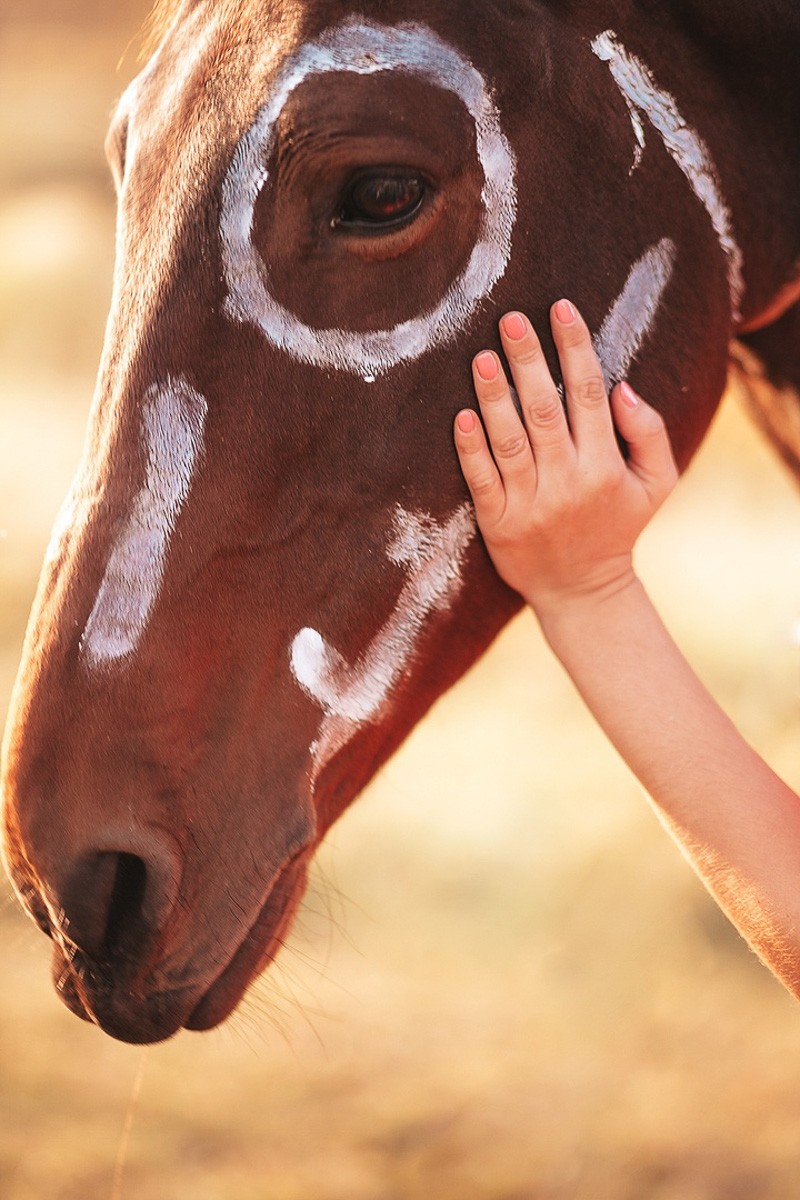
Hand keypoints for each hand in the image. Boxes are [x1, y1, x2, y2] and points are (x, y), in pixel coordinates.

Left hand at [454, 302, 677, 614]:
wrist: (582, 591)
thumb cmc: (618, 527)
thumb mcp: (657, 484)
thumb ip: (649, 433)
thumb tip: (621, 386)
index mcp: (606, 466)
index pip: (589, 394)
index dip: (575, 347)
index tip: (560, 309)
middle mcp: (568, 481)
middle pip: (545, 409)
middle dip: (529, 360)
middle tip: (510, 318)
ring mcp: (531, 503)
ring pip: (510, 440)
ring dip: (495, 396)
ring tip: (482, 356)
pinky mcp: (499, 523)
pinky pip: (482, 480)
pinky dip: (471, 447)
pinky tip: (461, 415)